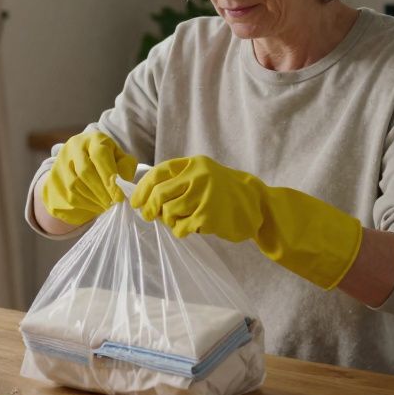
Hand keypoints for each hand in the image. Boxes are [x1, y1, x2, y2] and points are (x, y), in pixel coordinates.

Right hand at [41, 132, 138, 225]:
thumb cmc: (105, 160)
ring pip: (75, 185)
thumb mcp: (118, 157)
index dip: (109, 176)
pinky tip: (96, 206)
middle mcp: (75, 146)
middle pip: (85, 171)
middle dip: (102, 190)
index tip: (119, 195)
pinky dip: (85, 204)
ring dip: (94, 198)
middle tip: (113, 202)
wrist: (79, 163)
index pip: (99, 155)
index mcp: (93, 138)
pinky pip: (70, 194)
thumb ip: (125, 166)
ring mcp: (62, 161)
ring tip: (107, 205)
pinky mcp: (55, 177)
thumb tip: (124, 180)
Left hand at [131, 155, 362, 288]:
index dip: (143, 189)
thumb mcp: (203, 176)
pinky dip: (180, 231)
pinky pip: (181, 227)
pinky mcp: (209, 215)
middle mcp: (198, 176)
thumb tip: (145, 197)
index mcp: (193, 164)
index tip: (136, 202)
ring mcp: (204, 195)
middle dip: (150, 208)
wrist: (257, 205)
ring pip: (169, 212)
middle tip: (149, 216)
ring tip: (178, 221)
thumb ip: (178, 181)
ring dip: (169, 221)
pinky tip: (189, 229)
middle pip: (159, 194)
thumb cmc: (224, 192)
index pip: (158, 173)